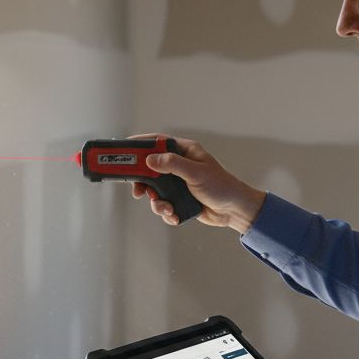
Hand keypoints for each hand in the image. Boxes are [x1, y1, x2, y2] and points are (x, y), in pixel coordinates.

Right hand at [127, 133, 266, 231]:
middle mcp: (180, 166)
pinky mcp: (179, 199)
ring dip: (157, 202)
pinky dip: (166, 212)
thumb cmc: (221, 186)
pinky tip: (174, 215)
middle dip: (144, 183)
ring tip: (167, 208)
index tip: (125, 150)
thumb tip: (150, 160)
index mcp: (185, 152)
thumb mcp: (196, 172)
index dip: (140, 145)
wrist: (233, 210)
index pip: (157, 142)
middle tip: (138, 191)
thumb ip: (172, 164)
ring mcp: (178, 183)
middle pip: (150, 169)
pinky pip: (164, 204)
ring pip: (155, 190)